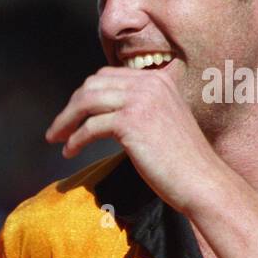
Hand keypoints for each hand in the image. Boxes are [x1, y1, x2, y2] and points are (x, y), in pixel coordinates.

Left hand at [46, 66, 224, 213]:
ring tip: (56, 139)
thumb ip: (138, 108)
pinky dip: (75, 140)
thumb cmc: (181, 160)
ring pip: (86, 102)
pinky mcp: (131, 122)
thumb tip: (101, 113)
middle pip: (92, 85)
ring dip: (66, 121)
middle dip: (71, 106)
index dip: (84, 94)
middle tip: (58, 128)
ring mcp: (141, 100)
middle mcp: (149, 84)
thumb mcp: (161, 121)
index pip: (106, 76)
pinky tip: (70, 152)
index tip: (73, 114)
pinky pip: (90, 127)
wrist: (201, 181)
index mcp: (157, 80)